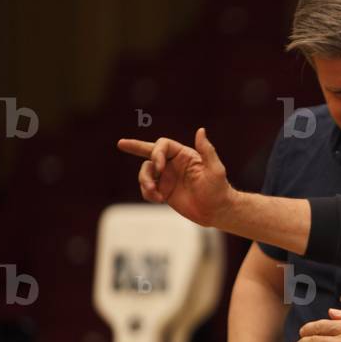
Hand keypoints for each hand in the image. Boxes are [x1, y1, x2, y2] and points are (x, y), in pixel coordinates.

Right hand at [117, 127, 234, 226]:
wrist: (216, 211)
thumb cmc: (219, 189)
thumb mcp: (215, 169)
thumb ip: (207, 151)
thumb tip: (201, 130)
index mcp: (184, 155)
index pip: (162, 145)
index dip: (156, 153)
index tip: (160, 169)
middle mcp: (174, 164)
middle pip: (150, 152)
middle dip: (135, 147)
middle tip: (121, 143)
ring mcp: (167, 177)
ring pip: (146, 172)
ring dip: (144, 180)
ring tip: (153, 192)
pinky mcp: (164, 191)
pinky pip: (147, 188)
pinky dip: (148, 193)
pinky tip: (159, 200)